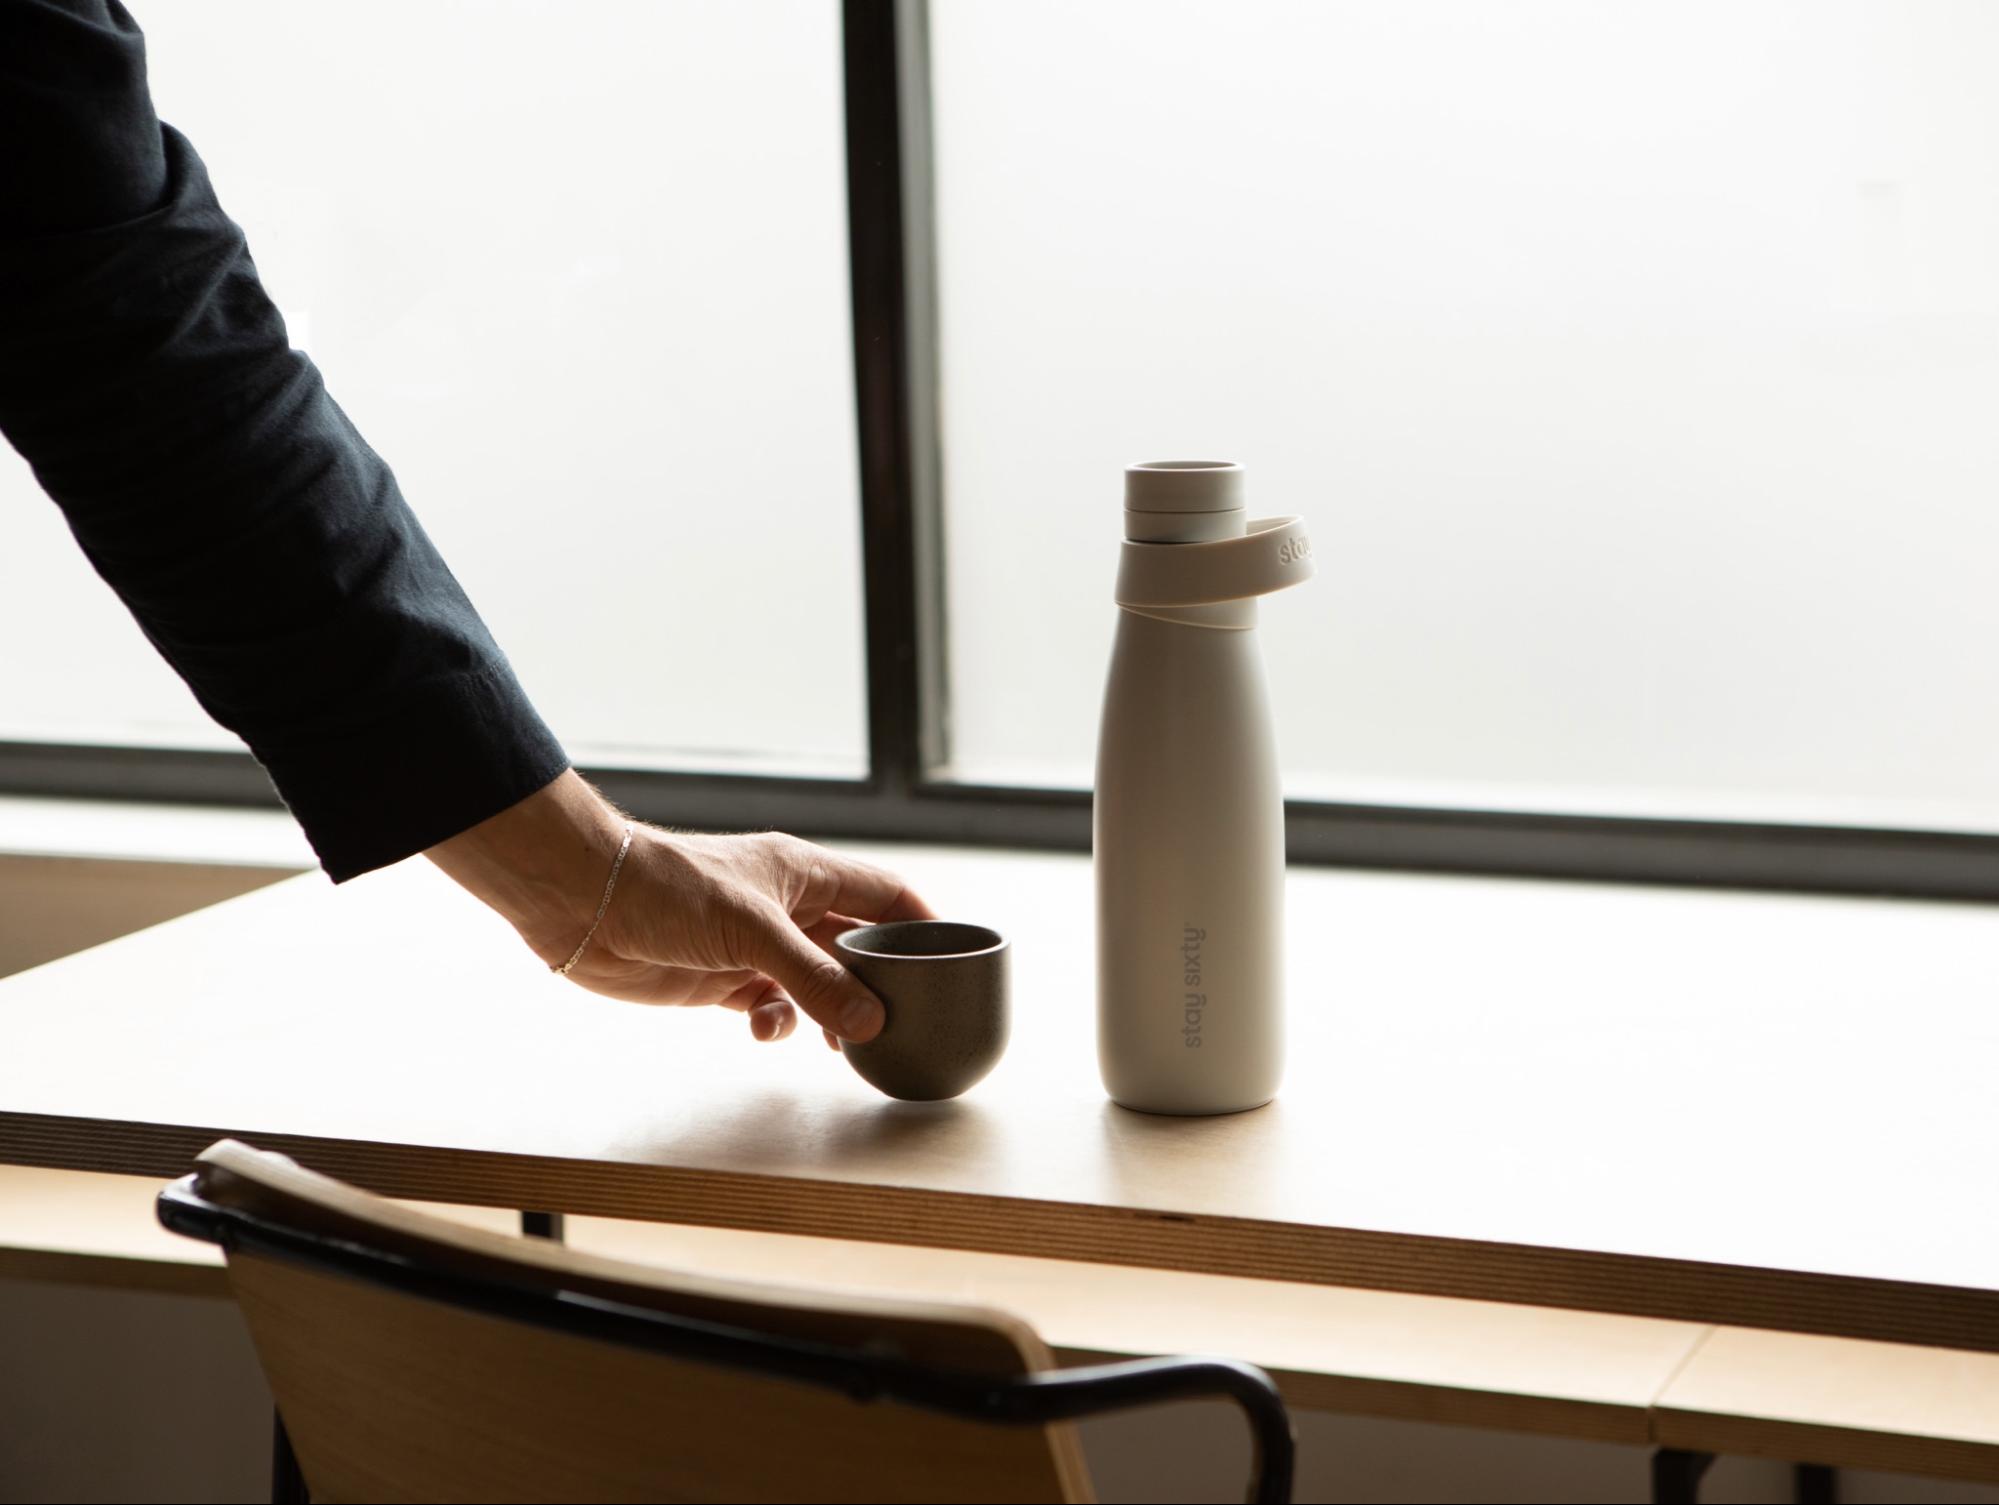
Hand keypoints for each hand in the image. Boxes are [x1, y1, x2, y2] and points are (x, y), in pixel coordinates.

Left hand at [425, 772, 932, 1045]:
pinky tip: (762, 1030)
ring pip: (814, 983)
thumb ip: (815, 978)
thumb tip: (869, 1022)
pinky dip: (775, 1024)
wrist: (583, 902)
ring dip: (827, 1013)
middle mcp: (785, 907)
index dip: (919, 925)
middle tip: (898, 1022)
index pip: (883, 895)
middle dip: (874, 984)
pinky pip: (769, 1006)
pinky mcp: (718, 978)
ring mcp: (752, 944)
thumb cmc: (668, 888)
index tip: (949, 961)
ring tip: (837, 1044)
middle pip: (852, 947)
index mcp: (805, 873)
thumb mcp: (754, 932)